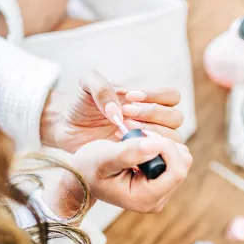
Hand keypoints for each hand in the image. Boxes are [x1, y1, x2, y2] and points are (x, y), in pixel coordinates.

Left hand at [41, 71, 183, 152]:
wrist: (67, 128)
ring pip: (172, 137)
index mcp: (146, 99)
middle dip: (152, 115)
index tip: (129, 98)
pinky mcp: (139, 157)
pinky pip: (157, 156)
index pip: (171, 96)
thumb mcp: (86, 86)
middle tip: (125, 116)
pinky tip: (122, 145)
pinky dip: (145, 151)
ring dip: (151, 133)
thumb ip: (101, 88)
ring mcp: (147, 140)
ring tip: (123, 130)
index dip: (156, 96)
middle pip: (176, 117)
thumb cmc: (81, 104)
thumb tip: (118, 113)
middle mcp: (152, 119)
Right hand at [63, 132, 192, 213]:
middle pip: (182, 164)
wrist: (82, 175)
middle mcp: (158, 199)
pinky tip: (140, 145)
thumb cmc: (89, 167)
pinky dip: (161, 145)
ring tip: (136, 140)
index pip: (177, 171)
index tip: (144, 133)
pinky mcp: (160, 181)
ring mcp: (161, 191)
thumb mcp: (104, 157)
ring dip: (162, 143)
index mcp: (146, 199)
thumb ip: (129, 153)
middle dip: (164, 143)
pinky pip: (173, 157)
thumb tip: (156, 146)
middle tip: (138, 134)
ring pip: (180, 158)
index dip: (167, 147)